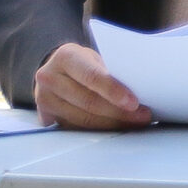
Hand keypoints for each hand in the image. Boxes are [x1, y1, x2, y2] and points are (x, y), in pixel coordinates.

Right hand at [34, 43, 152, 130]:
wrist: (56, 70)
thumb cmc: (83, 63)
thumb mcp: (94, 58)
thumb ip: (109, 71)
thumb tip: (139, 91)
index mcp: (66, 56)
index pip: (92, 76)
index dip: (114, 91)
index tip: (134, 103)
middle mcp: (50, 77)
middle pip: (89, 102)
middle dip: (119, 112)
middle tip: (142, 116)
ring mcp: (44, 99)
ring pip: (83, 120)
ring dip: (112, 124)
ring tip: (134, 123)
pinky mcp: (46, 116)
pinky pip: (77, 129)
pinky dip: (99, 130)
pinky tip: (116, 127)